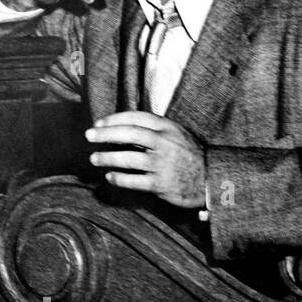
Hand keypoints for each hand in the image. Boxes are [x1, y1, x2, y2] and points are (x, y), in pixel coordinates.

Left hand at [85, 111, 206, 208]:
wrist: (212, 179)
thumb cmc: (188, 154)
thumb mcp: (176, 134)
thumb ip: (154, 129)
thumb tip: (120, 127)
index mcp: (167, 128)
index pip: (136, 118)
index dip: (114, 119)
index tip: (98, 123)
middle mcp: (164, 144)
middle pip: (129, 134)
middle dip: (105, 134)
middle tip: (89, 136)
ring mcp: (162, 164)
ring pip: (128, 159)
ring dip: (107, 158)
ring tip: (94, 159)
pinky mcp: (160, 184)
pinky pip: (133, 181)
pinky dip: (119, 179)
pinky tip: (110, 177)